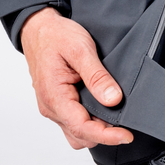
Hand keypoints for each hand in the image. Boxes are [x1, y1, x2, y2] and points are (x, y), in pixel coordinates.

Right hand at [19, 8, 134, 149]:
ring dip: (96, 129)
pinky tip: (101, 107)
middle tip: (125, 120)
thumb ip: (96, 76)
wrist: (37, 28)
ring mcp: (52, 107)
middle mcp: (51, 107)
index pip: (82, 128)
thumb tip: (113, 99)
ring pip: (77, 132)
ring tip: (114, 114)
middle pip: (80, 136)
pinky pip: (73, 121)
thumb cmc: (55, 36)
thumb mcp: (80, 49)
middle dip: (104, 134)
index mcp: (54, 97)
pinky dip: (89, 121)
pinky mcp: (57, 103)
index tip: (127, 135)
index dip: (107, 136)